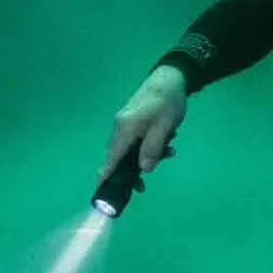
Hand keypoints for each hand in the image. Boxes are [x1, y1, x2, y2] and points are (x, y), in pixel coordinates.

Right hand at [101, 64, 187, 189]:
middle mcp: (119, 129)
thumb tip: (143, 170)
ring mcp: (125, 125)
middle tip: (145, 185)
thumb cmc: (168, 102)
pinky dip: (148, 147)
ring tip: (169, 153)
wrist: (170, 78)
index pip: (110, 160)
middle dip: (132, 172)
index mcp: (125, 130)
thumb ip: (153, 149)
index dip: (105, 178)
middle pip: (118, 159)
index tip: (102, 194)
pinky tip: (167, 143)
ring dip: (146, 157)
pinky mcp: (131, 123)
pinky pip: (135, 142)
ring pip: (129, 151)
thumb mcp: (164, 127)